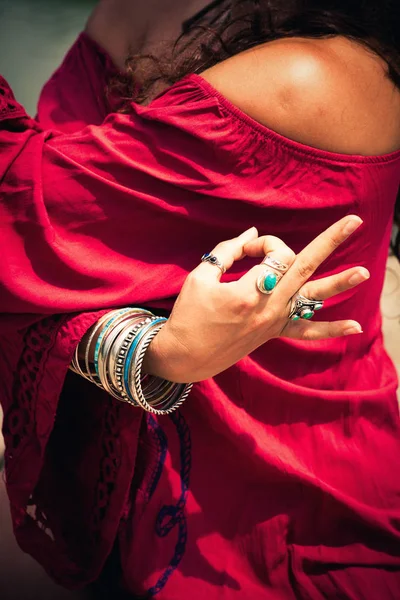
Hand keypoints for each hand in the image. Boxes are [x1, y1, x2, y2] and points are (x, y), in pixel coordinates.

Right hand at [144, 216, 367, 382]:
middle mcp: (268, 306)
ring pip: (313, 299)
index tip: (244, 249)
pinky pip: (305, 332)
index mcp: (248, 291)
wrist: (184, 356)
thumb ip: (227, 251)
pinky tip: (354, 327)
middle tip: (354, 221)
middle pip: (304, 266)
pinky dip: (330, 330)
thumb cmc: (188, 315)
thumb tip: (252, 235)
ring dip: (340, 284)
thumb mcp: (199, 277)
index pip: (273, 254)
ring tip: (365, 272)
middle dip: (329, 241)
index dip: (262, 243)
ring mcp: (274, 322)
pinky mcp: (273, 333)